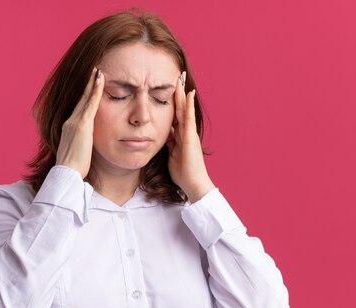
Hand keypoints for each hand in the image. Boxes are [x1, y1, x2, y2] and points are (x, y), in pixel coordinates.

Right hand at [56, 67, 104, 178]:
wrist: (67, 173)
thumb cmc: (73, 169)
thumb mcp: (77, 154)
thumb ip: (82, 146)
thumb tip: (85, 148)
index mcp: (69, 128)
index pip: (79, 108)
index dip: (84, 96)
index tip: (90, 86)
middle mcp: (70, 122)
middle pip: (81, 99)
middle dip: (87, 85)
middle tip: (94, 70)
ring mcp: (75, 122)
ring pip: (85, 98)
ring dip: (92, 83)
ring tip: (98, 70)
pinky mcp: (82, 125)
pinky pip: (91, 103)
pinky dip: (95, 90)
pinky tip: (100, 79)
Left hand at [166, 72, 215, 202]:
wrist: (193, 183)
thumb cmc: (183, 172)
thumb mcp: (171, 154)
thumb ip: (169, 143)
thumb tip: (163, 133)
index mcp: (180, 135)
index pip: (174, 114)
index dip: (171, 101)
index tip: (168, 88)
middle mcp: (186, 131)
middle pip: (179, 107)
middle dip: (177, 92)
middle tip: (177, 76)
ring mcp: (189, 133)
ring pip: (184, 109)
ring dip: (182, 93)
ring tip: (180, 78)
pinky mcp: (190, 137)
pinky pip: (188, 117)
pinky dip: (188, 105)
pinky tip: (188, 93)